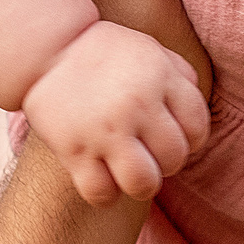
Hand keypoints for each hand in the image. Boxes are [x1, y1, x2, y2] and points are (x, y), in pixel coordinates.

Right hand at [22, 18, 209, 204]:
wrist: (46, 49)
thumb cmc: (104, 52)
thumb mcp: (150, 49)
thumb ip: (180, 75)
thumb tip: (193, 114)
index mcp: (160, 77)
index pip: (197, 127)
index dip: (190, 139)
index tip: (170, 136)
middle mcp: (137, 104)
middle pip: (174, 158)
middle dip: (165, 162)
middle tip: (148, 153)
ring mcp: (105, 129)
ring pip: (143, 183)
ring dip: (141, 184)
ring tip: (129, 172)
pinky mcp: (73, 149)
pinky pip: (101, 193)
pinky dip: (105, 194)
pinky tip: (101, 178)